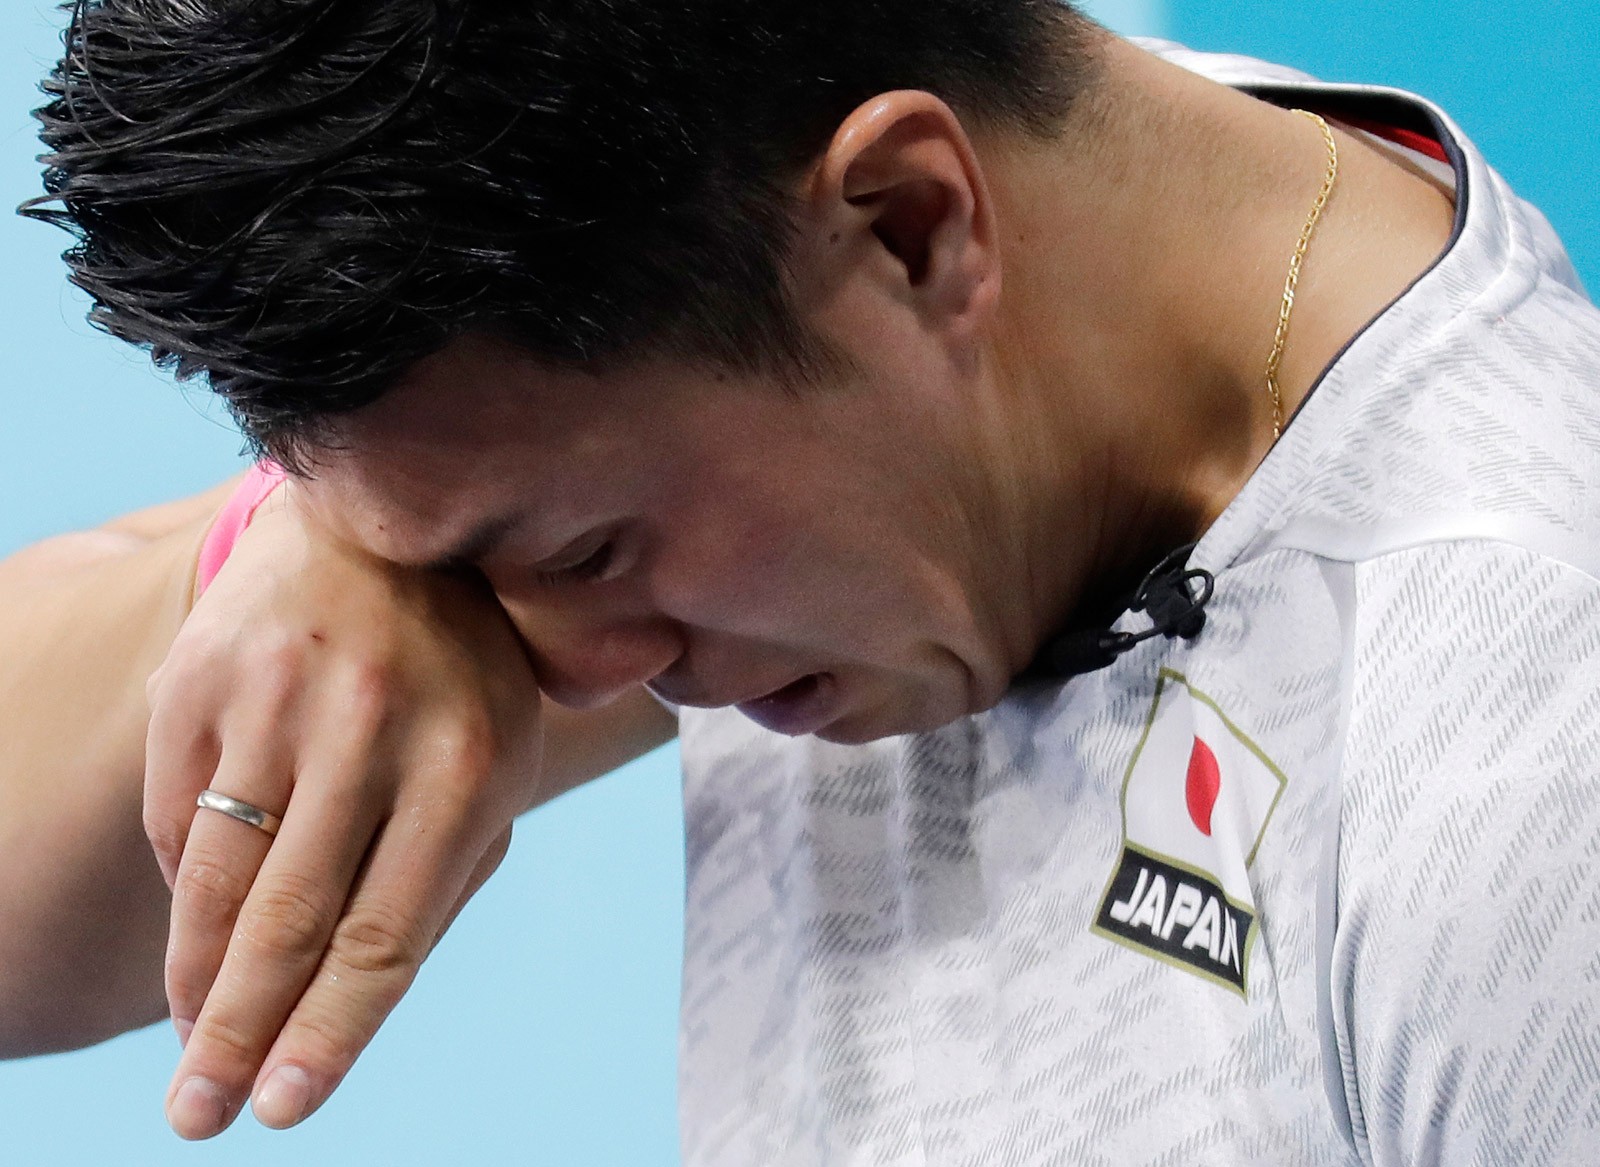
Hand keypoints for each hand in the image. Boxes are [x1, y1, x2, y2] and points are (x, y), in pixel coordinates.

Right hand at [143, 481, 544, 1138]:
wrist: (382, 533)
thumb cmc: (457, 679)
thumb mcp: (495, 763)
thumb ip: (445, 875)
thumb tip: (342, 1010)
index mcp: (468, 762)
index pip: (386, 932)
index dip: (330, 1033)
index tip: (282, 1111)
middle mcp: (370, 727)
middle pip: (287, 918)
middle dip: (237, 1033)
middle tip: (198, 1119)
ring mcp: (276, 696)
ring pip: (216, 876)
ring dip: (195, 979)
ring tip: (190, 1049)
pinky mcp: (201, 677)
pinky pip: (176, 815)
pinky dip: (189, 885)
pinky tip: (206, 925)